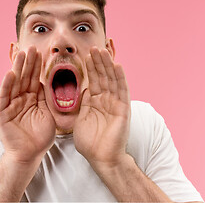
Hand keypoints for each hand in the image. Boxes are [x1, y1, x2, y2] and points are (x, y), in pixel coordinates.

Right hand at [0, 46, 55, 163]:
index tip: (40, 52)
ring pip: (15, 83)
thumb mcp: (48, 113)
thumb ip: (47, 98)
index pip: (34, 78)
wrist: (30, 154)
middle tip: (31, 47)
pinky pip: (4, 96)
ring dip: (17, 68)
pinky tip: (10, 73)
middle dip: (28, 62)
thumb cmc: (40, 136)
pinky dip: (7, 85)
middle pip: (25, 77)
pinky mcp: (2, 113)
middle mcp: (21, 99)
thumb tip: (48, 82)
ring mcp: (11, 104)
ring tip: (21, 54)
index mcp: (32, 98)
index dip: (37, 66)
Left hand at [74, 47, 130, 167]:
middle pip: (103, 76)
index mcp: (95, 102)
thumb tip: (83, 90)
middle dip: (98, 61)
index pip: (94, 80)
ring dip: (107, 65)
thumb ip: (83, 104)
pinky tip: (117, 65)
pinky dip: (120, 78)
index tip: (86, 54)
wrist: (101, 158)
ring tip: (103, 50)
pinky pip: (122, 91)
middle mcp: (106, 100)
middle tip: (94, 47)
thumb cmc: (90, 142)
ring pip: (111, 80)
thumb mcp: (80, 119)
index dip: (90, 67)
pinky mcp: (123, 109)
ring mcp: (116, 103)